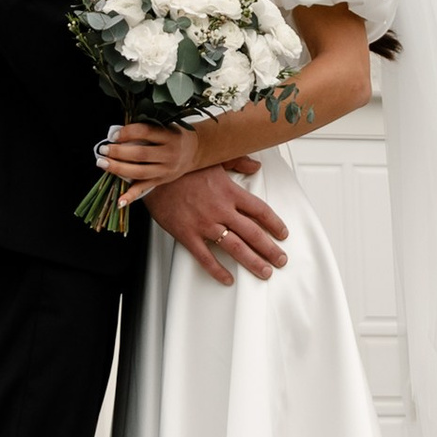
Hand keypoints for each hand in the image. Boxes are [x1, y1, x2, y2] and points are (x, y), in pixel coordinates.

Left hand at [97, 119, 200, 202]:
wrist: (195, 150)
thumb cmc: (175, 135)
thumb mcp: (166, 125)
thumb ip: (146, 128)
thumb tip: (118, 133)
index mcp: (169, 136)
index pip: (146, 132)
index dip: (128, 132)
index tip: (115, 134)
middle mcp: (169, 154)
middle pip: (141, 154)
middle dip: (119, 152)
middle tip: (104, 149)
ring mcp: (165, 170)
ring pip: (140, 172)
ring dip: (118, 169)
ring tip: (103, 163)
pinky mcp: (161, 181)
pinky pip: (144, 188)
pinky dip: (131, 196)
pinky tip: (120, 200)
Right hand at [149, 157, 289, 285]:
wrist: (153, 176)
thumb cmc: (182, 167)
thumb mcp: (214, 158)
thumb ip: (238, 162)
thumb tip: (255, 165)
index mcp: (229, 192)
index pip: (260, 210)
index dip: (275, 224)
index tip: (283, 234)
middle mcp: (221, 210)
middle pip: (253, 233)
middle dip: (270, 249)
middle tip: (280, 260)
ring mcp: (205, 224)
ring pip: (235, 247)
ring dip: (252, 262)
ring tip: (264, 272)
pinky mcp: (188, 235)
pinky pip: (205, 257)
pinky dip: (217, 271)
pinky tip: (227, 278)